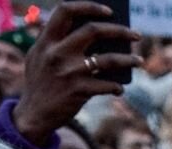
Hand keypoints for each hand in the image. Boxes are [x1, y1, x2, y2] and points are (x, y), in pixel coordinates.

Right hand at [14, 1, 142, 146]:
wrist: (33, 115)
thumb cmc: (41, 82)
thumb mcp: (39, 57)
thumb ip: (57, 42)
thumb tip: (98, 32)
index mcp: (46, 41)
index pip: (65, 11)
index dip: (88, 6)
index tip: (108, 11)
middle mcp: (57, 53)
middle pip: (94, 30)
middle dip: (120, 31)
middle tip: (136, 35)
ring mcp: (69, 72)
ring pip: (109, 59)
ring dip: (129, 60)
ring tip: (139, 61)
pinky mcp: (79, 91)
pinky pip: (107, 85)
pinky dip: (116, 87)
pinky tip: (119, 88)